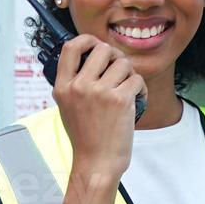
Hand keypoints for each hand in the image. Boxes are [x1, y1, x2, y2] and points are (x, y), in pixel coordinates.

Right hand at [52, 34, 146, 179]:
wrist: (96, 164)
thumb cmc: (86, 138)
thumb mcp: (68, 107)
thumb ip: (75, 83)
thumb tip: (93, 56)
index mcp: (63, 87)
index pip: (70, 48)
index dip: (86, 40)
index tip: (96, 45)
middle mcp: (79, 87)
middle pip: (102, 49)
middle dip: (116, 57)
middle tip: (120, 71)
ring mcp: (99, 92)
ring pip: (123, 63)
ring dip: (130, 75)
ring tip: (129, 90)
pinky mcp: (119, 100)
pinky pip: (137, 80)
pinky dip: (141, 89)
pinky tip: (137, 100)